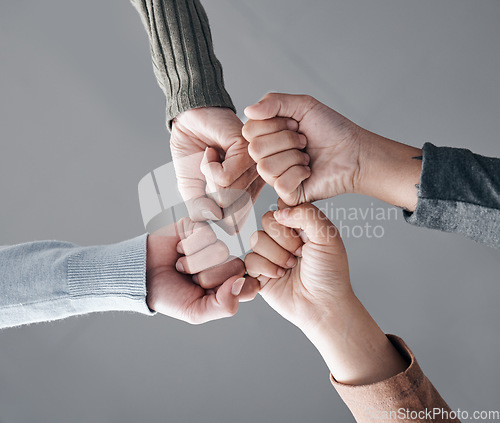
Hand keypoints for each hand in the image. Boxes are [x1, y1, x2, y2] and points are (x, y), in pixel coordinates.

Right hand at [146, 218, 258, 323]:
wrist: (141, 275)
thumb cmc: (169, 295)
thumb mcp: (196, 311)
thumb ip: (224, 305)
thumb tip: (241, 282)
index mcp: (229, 284)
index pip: (252, 285)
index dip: (235, 290)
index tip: (213, 293)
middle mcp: (225, 262)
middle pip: (237, 267)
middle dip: (209, 278)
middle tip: (191, 280)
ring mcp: (214, 243)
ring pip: (221, 250)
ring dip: (195, 262)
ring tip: (182, 266)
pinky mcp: (201, 226)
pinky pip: (206, 234)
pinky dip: (188, 246)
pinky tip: (179, 249)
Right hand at [171, 107, 264, 232]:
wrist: (188, 122)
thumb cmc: (192, 154)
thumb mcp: (191, 189)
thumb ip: (200, 208)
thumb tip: (214, 217)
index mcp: (246, 194)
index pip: (234, 224)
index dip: (211, 213)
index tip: (205, 191)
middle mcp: (254, 183)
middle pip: (230, 211)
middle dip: (208, 193)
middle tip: (207, 171)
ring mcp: (253, 167)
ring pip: (229, 194)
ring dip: (207, 177)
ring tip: (210, 158)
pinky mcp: (246, 151)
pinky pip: (225, 177)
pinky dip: (208, 166)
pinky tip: (211, 152)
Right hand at [244, 93, 421, 210]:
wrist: (355, 153)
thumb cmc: (332, 130)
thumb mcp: (303, 105)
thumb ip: (273, 102)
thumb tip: (247, 110)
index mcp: (267, 137)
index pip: (249, 130)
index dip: (274, 125)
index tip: (295, 124)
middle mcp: (268, 157)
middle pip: (255, 149)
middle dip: (285, 140)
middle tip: (304, 141)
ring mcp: (276, 177)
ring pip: (265, 167)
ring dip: (293, 157)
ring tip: (307, 156)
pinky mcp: (288, 194)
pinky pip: (280, 184)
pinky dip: (299, 173)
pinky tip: (309, 171)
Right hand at [245, 202, 406, 383]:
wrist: (323, 305)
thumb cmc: (330, 274)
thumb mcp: (328, 237)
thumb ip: (307, 213)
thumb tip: (280, 211)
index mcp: (300, 226)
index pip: (282, 208)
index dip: (290, 220)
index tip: (305, 235)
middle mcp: (283, 239)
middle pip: (267, 221)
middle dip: (285, 240)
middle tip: (300, 254)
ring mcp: (270, 255)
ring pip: (256, 239)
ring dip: (277, 255)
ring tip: (291, 267)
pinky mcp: (259, 273)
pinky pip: (249, 260)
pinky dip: (266, 268)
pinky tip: (280, 276)